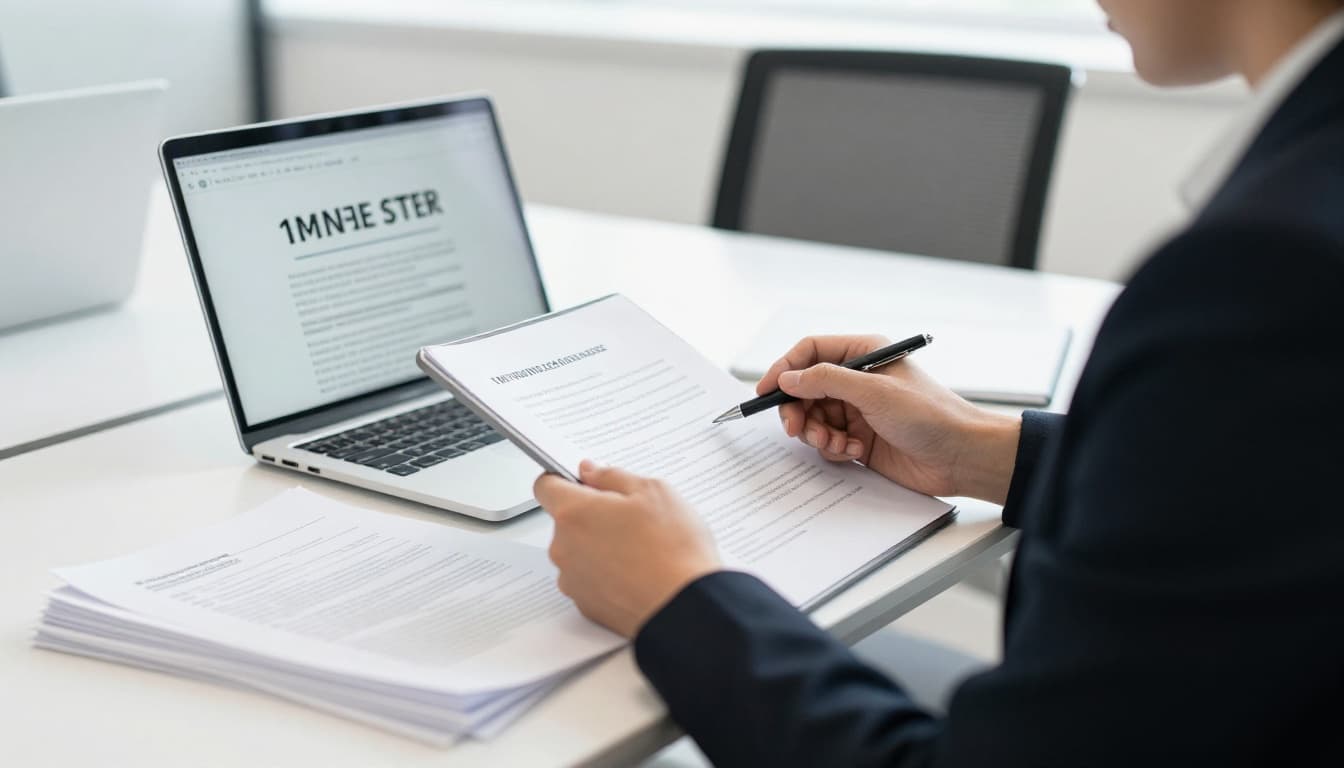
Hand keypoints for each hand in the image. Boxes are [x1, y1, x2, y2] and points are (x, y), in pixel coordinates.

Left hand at [533, 460, 721, 637]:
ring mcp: (572, 580)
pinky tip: (637, 572)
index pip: (546, 486)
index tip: (587, 482)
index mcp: (574, 513)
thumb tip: (590, 472)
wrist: (685, 606)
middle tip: (631, 518)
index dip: (566, 479)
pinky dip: (607, 573)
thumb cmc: (673, 549)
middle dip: (592, 515)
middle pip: (566, 521)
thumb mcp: (652, 491)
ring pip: (578, 551)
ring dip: (599, 545)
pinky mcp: (586, 605)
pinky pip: (589, 578)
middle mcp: (563, 548)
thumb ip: (612, 476)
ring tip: (640, 549)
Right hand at [758, 335, 1021, 503]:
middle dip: (798, 410)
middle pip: (806, 389)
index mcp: (864, 354)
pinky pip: (829, 441)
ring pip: (814, 418)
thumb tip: (788, 378)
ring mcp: (858, 410)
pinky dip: (835, 449)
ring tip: (838, 444)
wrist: (962, 457)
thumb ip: (826, 381)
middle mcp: (858, 379)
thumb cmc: (931, 415)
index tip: (765, 391)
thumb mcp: (875, 392)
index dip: (784, 369)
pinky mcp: (861, 438)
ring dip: (818, 434)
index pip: (811, 352)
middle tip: (797, 429)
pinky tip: (856, 452)